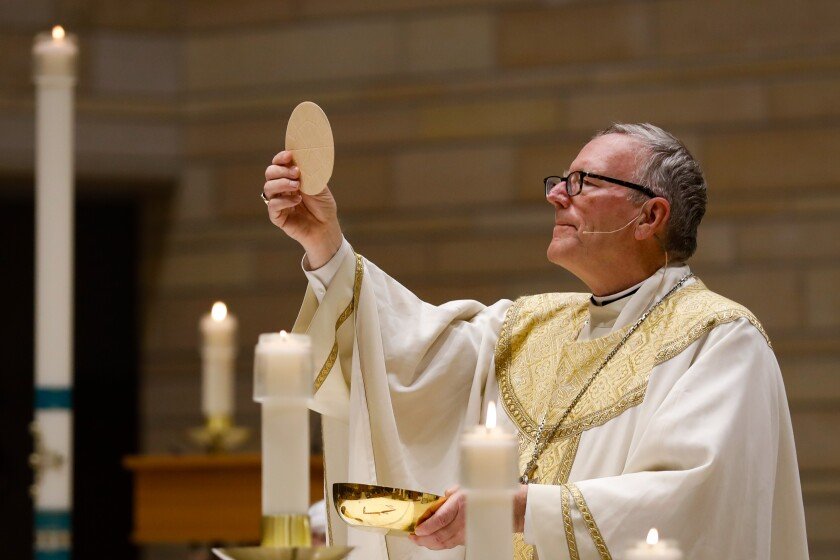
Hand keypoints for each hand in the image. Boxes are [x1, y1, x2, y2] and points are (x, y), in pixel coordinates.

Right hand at [264, 150, 341, 267]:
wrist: (327, 227)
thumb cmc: (323, 206)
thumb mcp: (319, 185)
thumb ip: (310, 172)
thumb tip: (304, 157)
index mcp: (290, 178)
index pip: (278, 164)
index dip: (281, 158)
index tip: (290, 156)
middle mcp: (281, 188)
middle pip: (270, 173)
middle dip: (281, 170)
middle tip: (297, 173)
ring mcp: (278, 202)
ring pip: (268, 188)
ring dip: (282, 183)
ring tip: (298, 186)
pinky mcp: (277, 216)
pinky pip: (272, 205)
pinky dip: (283, 201)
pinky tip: (297, 200)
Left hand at [409, 484, 528, 549]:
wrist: (508, 507)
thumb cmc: (488, 493)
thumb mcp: (467, 486)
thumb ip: (452, 493)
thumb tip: (442, 498)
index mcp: (460, 504)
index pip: (439, 520)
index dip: (426, 526)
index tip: (417, 528)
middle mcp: (463, 520)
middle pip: (439, 534)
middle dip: (423, 538)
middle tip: (413, 536)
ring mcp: (466, 531)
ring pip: (444, 542)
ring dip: (430, 543)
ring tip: (419, 540)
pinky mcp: (469, 537)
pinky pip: (451, 543)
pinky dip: (440, 544)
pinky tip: (433, 542)